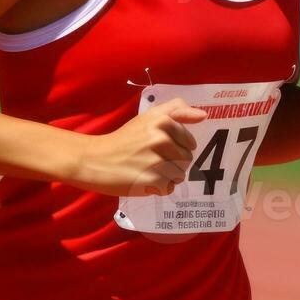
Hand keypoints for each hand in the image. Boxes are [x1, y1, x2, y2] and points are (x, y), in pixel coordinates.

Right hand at [70, 98, 207, 196]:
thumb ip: (177, 110)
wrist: (95, 160)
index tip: (158, 147)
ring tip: (147, 170)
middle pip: (187, 160)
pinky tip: (144, 180)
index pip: (190, 142)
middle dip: (173, 163)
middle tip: (150, 160)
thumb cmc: (124, 139)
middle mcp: (161, 138)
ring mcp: (157, 160)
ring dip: (166, 176)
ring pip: (180, 175)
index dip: (177, 147)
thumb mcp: (149, 117)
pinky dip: (159, 188)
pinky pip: (169, 188)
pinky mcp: (152, 180)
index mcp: (163, 121)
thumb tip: (204, 115)